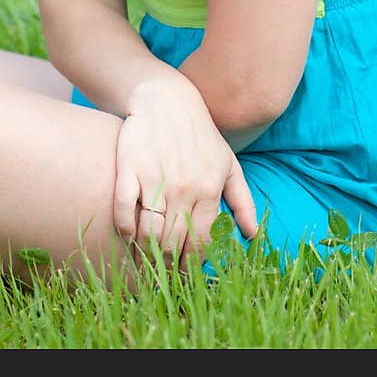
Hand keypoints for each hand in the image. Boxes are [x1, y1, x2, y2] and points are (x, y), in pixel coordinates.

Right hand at [112, 76, 256, 268]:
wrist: (166, 99)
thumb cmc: (200, 135)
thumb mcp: (228, 163)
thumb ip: (242, 200)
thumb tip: (252, 234)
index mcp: (209, 189)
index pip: (199, 242)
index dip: (190, 265)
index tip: (184, 276)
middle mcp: (183, 187)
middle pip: (172, 242)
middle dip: (167, 266)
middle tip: (162, 277)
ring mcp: (155, 178)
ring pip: (149, 232)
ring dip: (146, 252)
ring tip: (145, 261)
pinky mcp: (130, 168)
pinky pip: (124, 210)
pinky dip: (125, 228)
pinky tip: (129, 234)